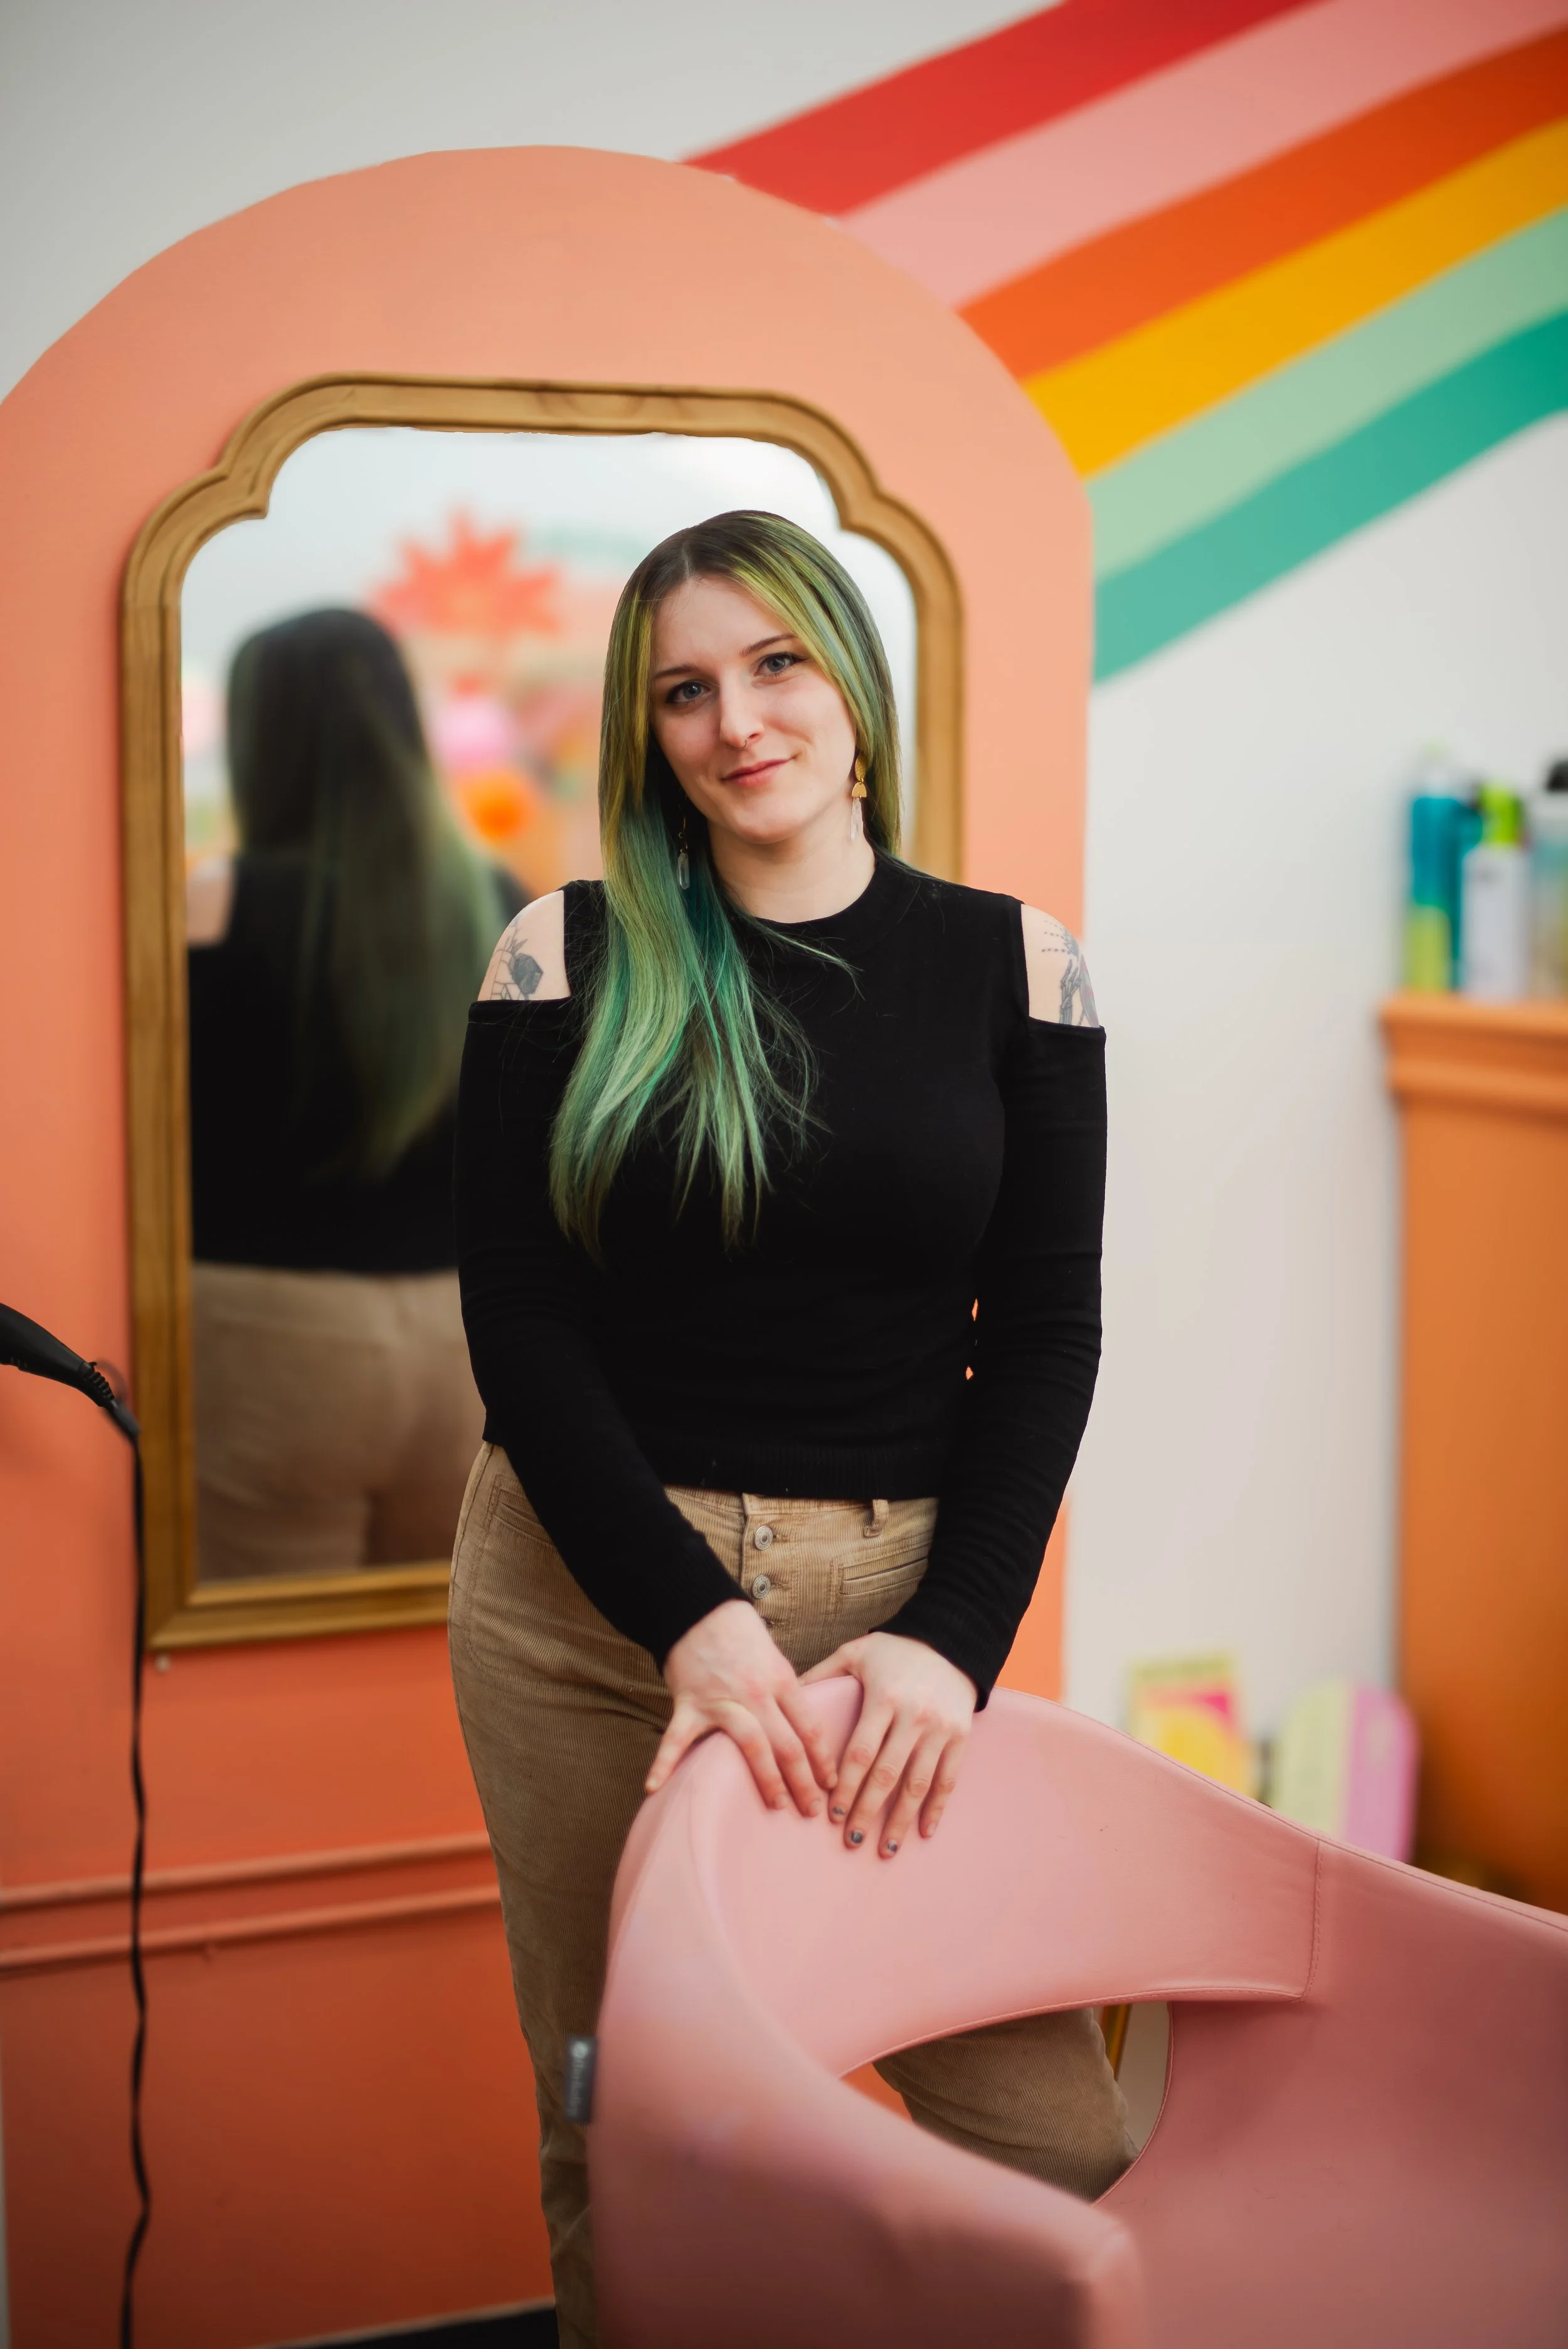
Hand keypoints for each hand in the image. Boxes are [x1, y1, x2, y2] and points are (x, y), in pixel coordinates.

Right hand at [646, 1599, 839, 1817]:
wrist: (700, 1610)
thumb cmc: (741, 1635)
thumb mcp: (775, 1659)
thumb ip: (787, 1693)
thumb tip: (804, 1729)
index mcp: (781, 1680)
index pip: (809, 1727)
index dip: (823, 1759)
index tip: (832, 1783)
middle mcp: (756, 1693)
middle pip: (787, 1743)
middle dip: (803, 1780)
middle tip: (812, 1809)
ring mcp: (721, 1700)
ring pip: (752, 1745)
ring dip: (767, 1779)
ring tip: (778, 1806)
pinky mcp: (689, 1704)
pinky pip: (676, 1739)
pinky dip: (663, 1763)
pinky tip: (653, 1788)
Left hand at [801, 1632, 975, 1856]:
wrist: (952, 1638)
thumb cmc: (896, 1649)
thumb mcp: (856, 1652)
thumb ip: (823, 1673)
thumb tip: (787, 1696)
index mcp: (884, 1698)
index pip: (860, 1752)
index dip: (846, 1786)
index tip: (832, 1814)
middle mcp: (913, 1717)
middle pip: (887, 1775)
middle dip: (868, 1811)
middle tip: (852, 1841)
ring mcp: (939, 1729)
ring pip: (918, 1784)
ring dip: (901, 1820)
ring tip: (886, 1849)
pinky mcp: (961, 1735)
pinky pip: (948, 1779)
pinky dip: (937, 1808)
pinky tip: (924, 1831)